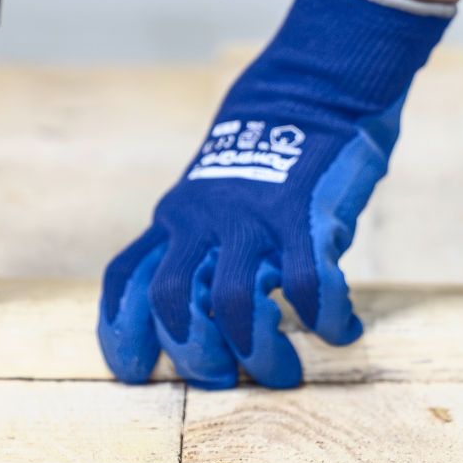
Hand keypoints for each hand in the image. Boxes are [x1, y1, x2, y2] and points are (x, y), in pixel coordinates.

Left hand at [97, 0, 453, 387]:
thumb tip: (217, 312)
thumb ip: (208, 242)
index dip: (120, 333)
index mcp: (176, 217)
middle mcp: (203, 221)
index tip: (134, 373)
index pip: (126, 281)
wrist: (317, 83)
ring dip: (259, 353)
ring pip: (232, 305)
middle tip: (225, 380)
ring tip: (284, 371)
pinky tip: (341, 329)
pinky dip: (324, 319)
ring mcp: (253, 219)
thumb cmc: (272, 147)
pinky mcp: (304, 216)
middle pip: (171, 305)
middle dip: (195, 358)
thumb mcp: (216, 192)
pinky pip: (307, 286)